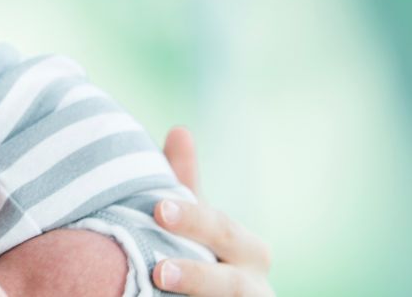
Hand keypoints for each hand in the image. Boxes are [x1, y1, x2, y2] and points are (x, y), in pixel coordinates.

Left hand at [154, 127, 273, 296]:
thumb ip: (188, 185)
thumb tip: (180, 130)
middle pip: (230, 282)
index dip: (192, 219)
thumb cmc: (209, 260)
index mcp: (246, 250)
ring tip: (162, 283)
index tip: (158, 209)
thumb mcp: (199, 227)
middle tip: (158, 269)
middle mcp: (254, 286)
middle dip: (196, 275)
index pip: (221, 230)